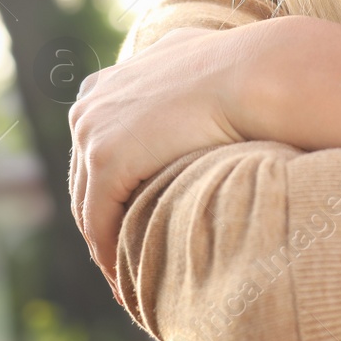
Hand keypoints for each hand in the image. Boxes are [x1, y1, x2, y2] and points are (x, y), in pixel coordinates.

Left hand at [68, 25, 263, 300]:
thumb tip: (189, 71)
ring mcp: (92, 129)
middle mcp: (90, 103)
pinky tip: (131, 282)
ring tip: (129, 282)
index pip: (96, 150)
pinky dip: (110, 256)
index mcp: (105, 83)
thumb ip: (174, 71)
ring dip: (106, 245)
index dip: (112, 190)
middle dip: (104, 221)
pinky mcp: (106, 160)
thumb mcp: (195, 58)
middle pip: (86, 179)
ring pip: (89, 205)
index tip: (131, 220)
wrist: (253, 73)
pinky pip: (99, 221)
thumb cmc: (241, 69)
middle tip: (125, 261)